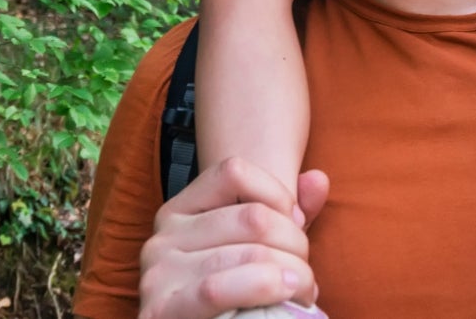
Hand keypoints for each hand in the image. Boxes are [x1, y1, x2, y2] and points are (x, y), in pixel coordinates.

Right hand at [139, 158, 328, 318]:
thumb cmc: (236, 292)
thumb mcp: (262, 245)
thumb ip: (290, 211)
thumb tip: (318, 180)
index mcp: (183, 209)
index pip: (235, 171)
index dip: (279, 195)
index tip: (298, 224)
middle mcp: (164, 235)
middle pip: (251, 216)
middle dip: (295, 243)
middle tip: (306, 270)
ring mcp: (158, 273)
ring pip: (246, 254)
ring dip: (291, 272)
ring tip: (304, 289)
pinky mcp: (160, 310)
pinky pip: (217, 289)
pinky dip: (262, 289)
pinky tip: (285, 295)